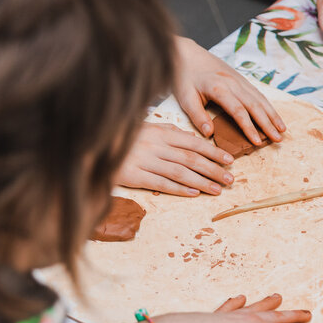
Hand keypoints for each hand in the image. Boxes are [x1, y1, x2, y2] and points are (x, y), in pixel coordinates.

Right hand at [115, 123, 234, 195]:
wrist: (91, 145)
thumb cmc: (122, 138)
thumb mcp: (145, 128)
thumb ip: (168, 133)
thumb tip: (192, 138)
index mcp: (159, 132)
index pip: (193, 143)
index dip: (213, 152)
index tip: (230, 160)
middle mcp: (155, 145)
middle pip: (191, 159)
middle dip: (213, 169)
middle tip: (231, 179)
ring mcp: (144, 160)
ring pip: (180, 172)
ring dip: (202, 182)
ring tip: (218, 189)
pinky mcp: (133, 175)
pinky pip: (161, 183)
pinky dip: (179, 188)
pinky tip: (194, 193)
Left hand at [155, 294, 314, 322]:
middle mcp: (246, 319)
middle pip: (274, 317)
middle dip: (291, 316)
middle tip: (306, 312)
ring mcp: (230, 316)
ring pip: (255, 308)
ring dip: (268, 304)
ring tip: (278, 297)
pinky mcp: (214, 317)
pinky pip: (230, 307)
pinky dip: (236, 303)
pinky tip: (240, 298)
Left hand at [173, 36, 285, 144]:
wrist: (187, 53)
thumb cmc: (183, 76)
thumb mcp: (184, 97)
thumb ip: (197, 115)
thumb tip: (210, 134)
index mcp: (219, 88)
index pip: (238, 111)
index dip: (249, 128)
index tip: (258, 142)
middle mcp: (233, 83)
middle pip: (255, 106)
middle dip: (268, 124)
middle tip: (278, 139)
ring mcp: (239, 80)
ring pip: (261, 99)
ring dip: (273, 115)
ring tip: (283, 130)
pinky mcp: (242, 79)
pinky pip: (259, 94)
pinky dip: (269, 106)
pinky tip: (274, 116)